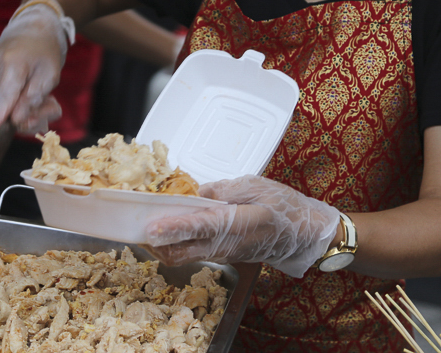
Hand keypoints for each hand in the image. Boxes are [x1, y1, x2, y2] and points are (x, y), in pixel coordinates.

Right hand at [0, 2, 69, 169]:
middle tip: (50, 109)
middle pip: (0, 110)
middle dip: (22, 120)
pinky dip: (14, 103)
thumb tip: (16, 120)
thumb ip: (34, 97)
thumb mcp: (51, 73)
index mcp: (12, 66)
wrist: (34, 26)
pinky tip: (30, 93)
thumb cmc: (47, 50)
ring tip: (45, 98)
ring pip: (0, 107)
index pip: (1, 104)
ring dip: (22, 111)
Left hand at [145, 175, 340, 277]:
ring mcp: (224, 254)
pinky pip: (195, 254)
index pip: (198, 227)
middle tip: (137, 228)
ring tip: (149, 228)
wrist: (303, 234)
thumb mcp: (257, 186)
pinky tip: (174, 230)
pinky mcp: (224, 256)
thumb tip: (199, 192)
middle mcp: (226, 244)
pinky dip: (179, 245)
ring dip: (165, 246)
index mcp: (235, 223)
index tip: (150, 227)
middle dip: (156, 243)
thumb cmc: (284, 207)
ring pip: (185, 256)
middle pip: (181, 252)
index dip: (172, 227)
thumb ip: (225, 189)